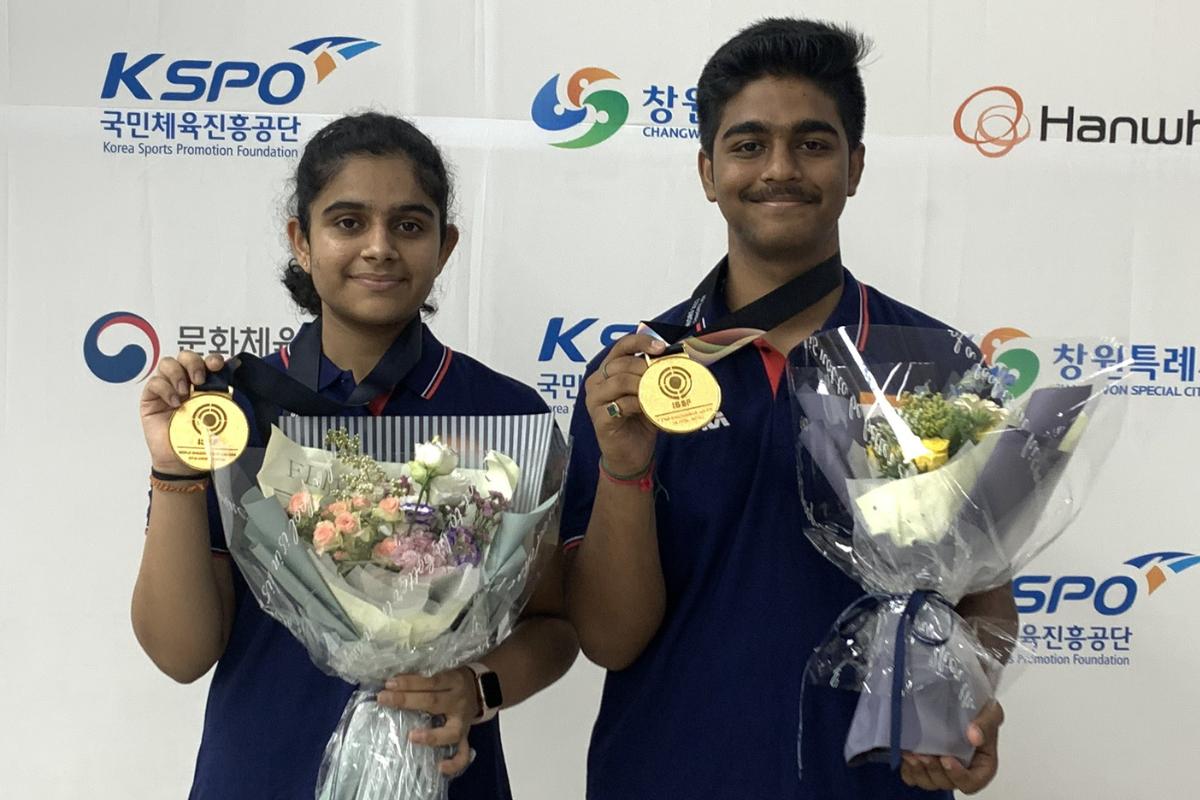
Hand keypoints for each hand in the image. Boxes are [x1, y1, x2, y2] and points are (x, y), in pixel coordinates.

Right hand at [139, 351, 226, 473]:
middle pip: (186, 356)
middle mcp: (185, 381)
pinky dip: (165, 389)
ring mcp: (167, 388)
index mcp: (205, 383)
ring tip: (184, 392)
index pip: (207, 361)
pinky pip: (154, 382)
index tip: (218, 365)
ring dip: (177, 373)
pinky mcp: (151, 398)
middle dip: (193, 363)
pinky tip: (174, 403)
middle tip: (199, 380)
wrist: (182, 461)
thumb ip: (226, 394)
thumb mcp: (220, 415)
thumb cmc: (200, 437)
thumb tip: (237, 371)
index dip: (212, 359)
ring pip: (168, 364)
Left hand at [377, 667, 480, 776]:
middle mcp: (458, 702)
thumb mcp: (443, 674)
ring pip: (451, 731)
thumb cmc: (452, 682)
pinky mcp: (466, 737)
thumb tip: (392, 684)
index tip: (389, 684)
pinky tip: (440, 767)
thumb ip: (422, 680)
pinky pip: (463, 753)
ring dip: (431, 736)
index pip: (431, 682)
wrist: (481, 689)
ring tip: (411, 737)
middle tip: (384, 699)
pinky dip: (454, 763)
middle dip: (407, 701)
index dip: (410, 683)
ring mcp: (463, 722)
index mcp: (453, 682)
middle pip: (434, 702)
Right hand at [585, 334, 665, 473]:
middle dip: (646, 366)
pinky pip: (621, 404)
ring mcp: (595, 400)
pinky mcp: (600, 418)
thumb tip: (682, 360)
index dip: (641, 341)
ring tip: (660, 391)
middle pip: (621, 363)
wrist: (631, 455)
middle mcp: (597, 382)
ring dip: (643, 384)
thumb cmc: (639, 422)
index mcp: (608, 371)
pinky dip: (640, 404)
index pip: (621, 346)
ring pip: (619, 381)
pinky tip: (652, 409)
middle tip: (665, 374)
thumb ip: (656, 377)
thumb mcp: (649, 395)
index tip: (661, 346)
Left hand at [900, 701, 1002, 793]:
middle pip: (948, 784)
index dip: (959, 777)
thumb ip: (986, 723)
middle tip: (925, 756)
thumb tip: (974, 736)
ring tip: (912, 755)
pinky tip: (906, 755)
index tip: (946, 759)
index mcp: (981, 765)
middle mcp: (961, 770)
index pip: (972, 783)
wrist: (958, 696)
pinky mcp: (924, 763)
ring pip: (929, 782)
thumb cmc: (979, 709)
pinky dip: (908, 770)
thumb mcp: (990, 712)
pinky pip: (913, 777)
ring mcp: (941, 768)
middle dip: (935, 771)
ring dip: (920, 772)